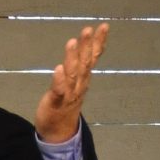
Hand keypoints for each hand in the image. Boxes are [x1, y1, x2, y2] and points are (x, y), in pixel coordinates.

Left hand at [34, 23, 107, 144]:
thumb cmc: (66, 103)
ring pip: (72, 74)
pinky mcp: (56, 102)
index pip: (92, 57)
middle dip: (86, 45)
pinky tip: (58, 69)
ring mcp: (68, 93)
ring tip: (72, 42)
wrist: (59, 132)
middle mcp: (79, 84)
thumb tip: (87, 46)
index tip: (103, 26)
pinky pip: (58, 91)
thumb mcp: (76, 82)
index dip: (98, 42)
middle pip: (84, 63)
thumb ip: (80, 66)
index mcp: (84, 78)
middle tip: (88, 29)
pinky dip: (59, 80)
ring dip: (73, 58)